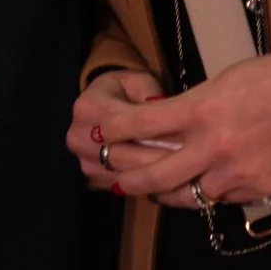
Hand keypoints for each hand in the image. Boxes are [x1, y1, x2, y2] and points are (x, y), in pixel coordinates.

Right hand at [68, 70, 177, 186]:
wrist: (102, 106)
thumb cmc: (126, 92)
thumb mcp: (139, 82)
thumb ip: (149, 93)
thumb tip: (162, 112)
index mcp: (88, 108)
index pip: (124, 126)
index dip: (156, 134)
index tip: (187, 141)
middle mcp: (79, 137)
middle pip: (124, 156)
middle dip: (158, 162)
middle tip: (191, 164)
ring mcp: (83, 161)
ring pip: (123, 176)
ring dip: (153, 178)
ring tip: (184, 175)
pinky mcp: (91, 179)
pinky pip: (122, 187)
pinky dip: (145, 186)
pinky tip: (168, 183)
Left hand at [99, 51, 270, 208]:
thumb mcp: (224, 82)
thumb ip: (194, 106)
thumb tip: (168, 123)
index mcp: (200, 110)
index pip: (141, 126)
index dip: (114, 132)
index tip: (100, 135)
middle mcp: (212, 146)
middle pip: (154, 175)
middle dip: (128, 179)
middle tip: (115, 179)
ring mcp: (234, 173)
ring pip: (186, 196)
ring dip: (165, 194)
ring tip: (154, 189)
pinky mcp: (255, 189)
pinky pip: (220, 199)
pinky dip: (208, 193)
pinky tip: (203, 185)